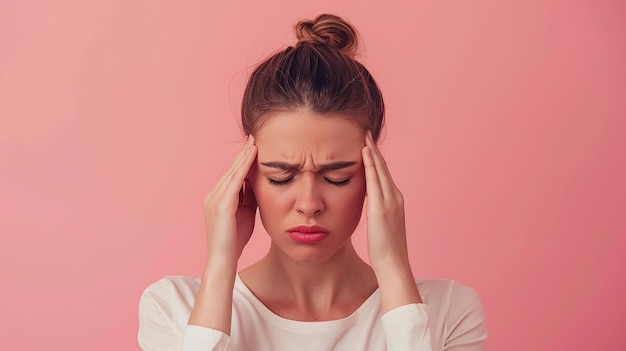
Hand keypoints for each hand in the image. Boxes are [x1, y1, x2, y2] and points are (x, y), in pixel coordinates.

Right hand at [203, 135, 257, 267]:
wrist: (223, 260)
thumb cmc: (235, 241)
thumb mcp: (245, 214)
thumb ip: (248, 199)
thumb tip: (258, 185)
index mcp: (218, 198)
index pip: (232, 174)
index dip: (243, 160)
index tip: (254, 147)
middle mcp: (213, 195)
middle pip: (231, 169)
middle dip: (243, 153)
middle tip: (254, 137)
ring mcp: (215, 199)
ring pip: (233, 172)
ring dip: (245, 156)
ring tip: (255, 142)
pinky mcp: (222, 205)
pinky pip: (235, 180)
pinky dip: (244, 166)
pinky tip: (253, 156)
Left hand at [362, 131, 421, 309]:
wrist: (393, 266)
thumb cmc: (385, 252)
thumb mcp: (381, 228)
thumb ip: (376, 214)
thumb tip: (368, 209)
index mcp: (395, 202)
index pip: (384, 175)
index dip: (376, 159)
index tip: (367, 145)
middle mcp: (395, 197)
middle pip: (383, 168)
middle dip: (374, 150)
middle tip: (365, 132)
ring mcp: (390, 201)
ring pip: (380, 170)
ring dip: (372, 151)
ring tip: (363, 135)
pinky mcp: (381, 208)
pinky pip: (375, 180)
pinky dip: (370, 164)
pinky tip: (364, 152)